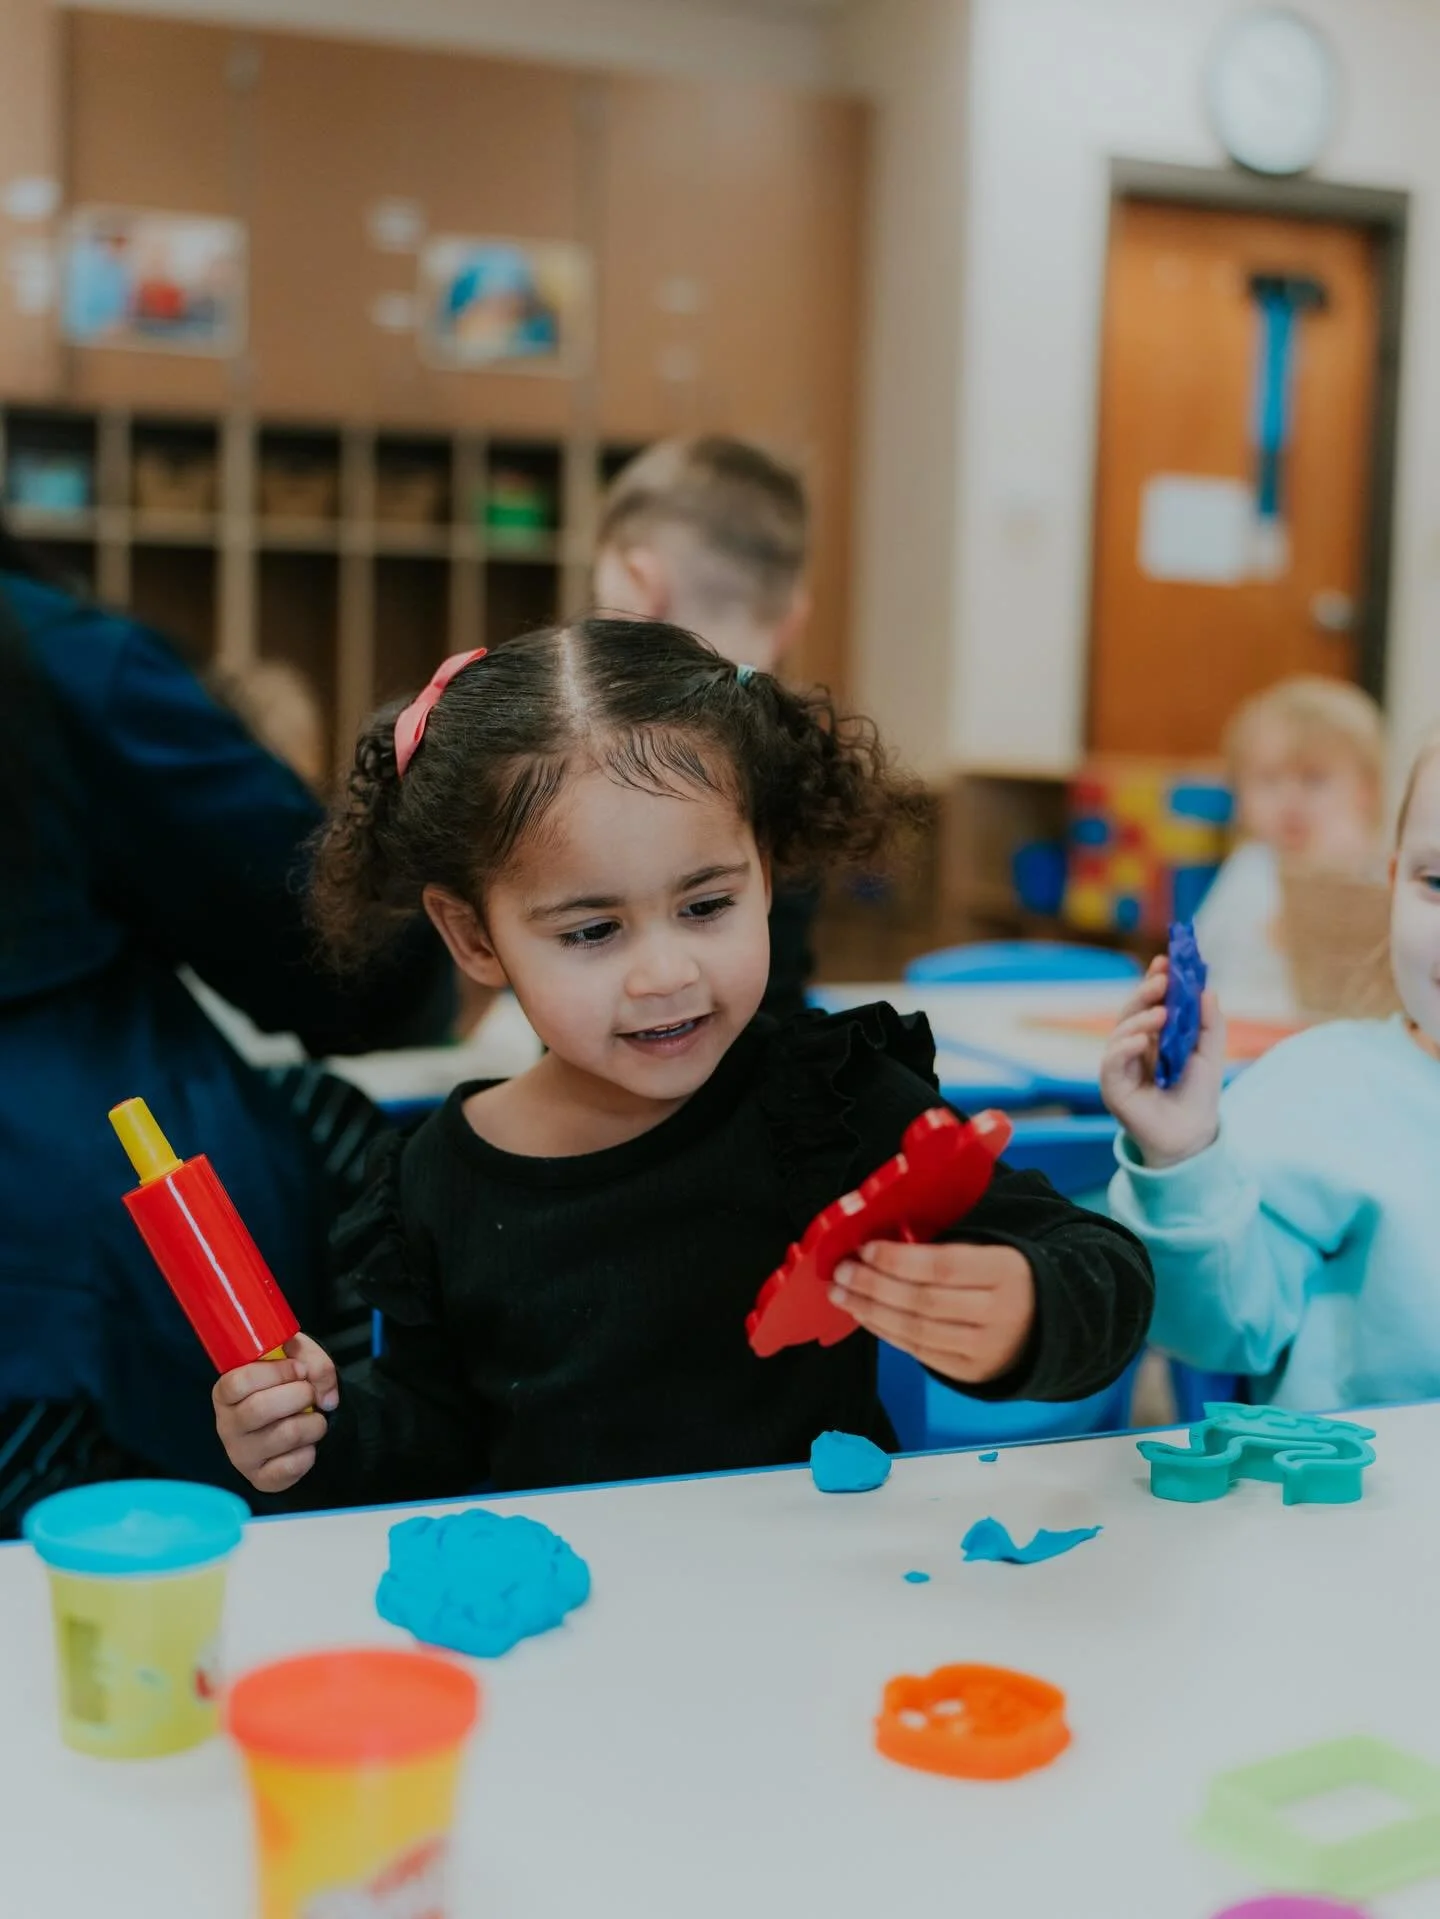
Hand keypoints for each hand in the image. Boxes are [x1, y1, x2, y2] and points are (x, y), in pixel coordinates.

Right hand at [213, 1333, 338, 1493]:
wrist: (294, 1420)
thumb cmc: (287, 1383)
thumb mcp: (295, 1356)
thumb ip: (311, 1360)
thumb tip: (326, 1397)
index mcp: (226, 1393)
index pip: (238, 1382)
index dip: (276, 1372)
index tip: (299, 1369)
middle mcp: (227, 1426)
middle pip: (260, 1408)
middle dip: (301, 1394)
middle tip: (310, 1394)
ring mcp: (241, 1456)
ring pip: (286, 1435)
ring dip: (314, 1423)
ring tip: (313, 1419)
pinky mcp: (260, 1479)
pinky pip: (291, 1467)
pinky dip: (310, 1452)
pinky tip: (306, 1444)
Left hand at [831, 1241, 1034, 1386]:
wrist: (1046, 1324)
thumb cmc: (1004, 1278)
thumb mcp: (990, 1251)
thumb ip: (945, 1248)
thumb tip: (881, 1246)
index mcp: (1006, 1271)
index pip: (943, 1266)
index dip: (899, 1259)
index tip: (865, 1249)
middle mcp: (998, 1313)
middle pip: (924, 1301)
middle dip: (874, 1285)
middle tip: (842, 1272)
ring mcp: (985, 1348)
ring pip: (916, 1331)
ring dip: (871, 1311)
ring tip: (842, 1294)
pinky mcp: (971, 1372)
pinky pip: (918, 1352)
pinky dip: (886, 1332)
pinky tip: (865, 1315)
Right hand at [1100, 956, 1225, 1168]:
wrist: (1192, 1134)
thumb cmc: (1198, 1094)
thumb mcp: (1210, 1053)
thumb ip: (1209, 1022)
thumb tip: (1207, 989)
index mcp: (1153, 1036)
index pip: (1149, 1001)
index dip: (1155, 981)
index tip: (1166, 960)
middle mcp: (1133, 1046)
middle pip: (1131, 1011)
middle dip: (1144, 992)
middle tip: (1161, 979)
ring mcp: (1120, 1065)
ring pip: (1120, 1031)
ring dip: (1139, 1018)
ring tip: (1161, 1013)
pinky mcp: (1112, 1085)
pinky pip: (1112, 1060)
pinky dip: (1125, 1046)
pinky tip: (1142, 1041)